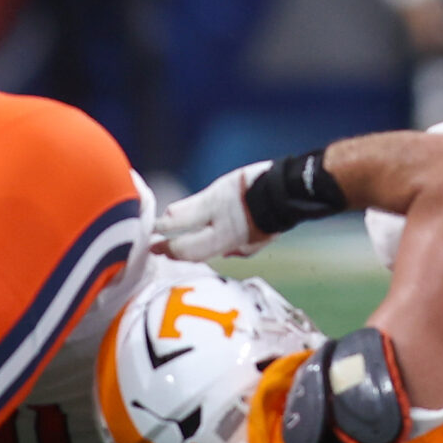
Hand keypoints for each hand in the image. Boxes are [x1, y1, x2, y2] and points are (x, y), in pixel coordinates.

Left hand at [155, 162, 271, 261]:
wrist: (294, 189)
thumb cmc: (254, 187)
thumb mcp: (218, 194)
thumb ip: (190, 210)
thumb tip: (164, 219)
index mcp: (219, 236)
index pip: (183, 247)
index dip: (164, 244)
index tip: (149, 241)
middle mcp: (232, 246)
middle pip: (197, 255)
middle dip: (176, 251)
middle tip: (159, 247)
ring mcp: (247, 244)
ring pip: (214, 251)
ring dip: (195, 248)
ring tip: (182, 242)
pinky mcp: (259, 239)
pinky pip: (231, 246)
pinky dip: (217, 241)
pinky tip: (217, 234)